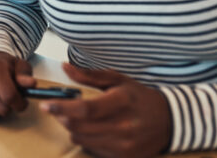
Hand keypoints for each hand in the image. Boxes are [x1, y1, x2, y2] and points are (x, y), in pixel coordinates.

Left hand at [41, 63, 170, 157]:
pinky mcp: (125, 157)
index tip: (45, 105)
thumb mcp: (117, 80)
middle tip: (59, 110)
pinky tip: (93, 130)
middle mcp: (124, 126)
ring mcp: (125, 145)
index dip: (61, 107)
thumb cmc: (139, 97)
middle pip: (79, 127)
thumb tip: (65, 67)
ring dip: (72, 129)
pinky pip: (93, 150)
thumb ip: (89, 75)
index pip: (85, 109)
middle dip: (62, 117)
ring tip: (77, 119)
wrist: (170, 121)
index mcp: (121, 102)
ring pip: (82, 139)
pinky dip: (86, 140)